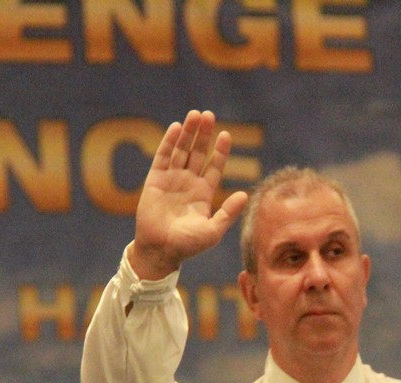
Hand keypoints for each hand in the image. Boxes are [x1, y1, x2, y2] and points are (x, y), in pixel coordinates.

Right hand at [129, 109, 248, 279]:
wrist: (160, 251)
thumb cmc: (188, 245)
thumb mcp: (213, 231)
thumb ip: (228, 213)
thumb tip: (245, 194)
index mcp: (203, 193)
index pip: (214, 166)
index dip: (220, 151)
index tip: (226, 135)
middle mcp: (188, 183)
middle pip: (198, 152)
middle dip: (204, 135)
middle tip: (209, 115)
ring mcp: (171, 179)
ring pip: (181, 150)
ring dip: (188, 133)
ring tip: (195, 115)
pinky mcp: (155, 179)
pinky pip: (163, 157)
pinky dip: (169, 142)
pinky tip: (176, 127)